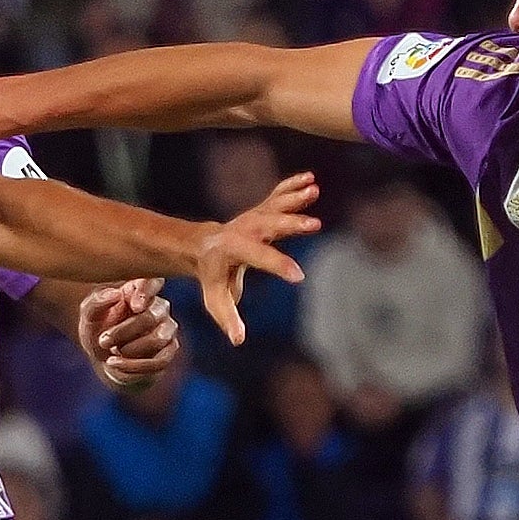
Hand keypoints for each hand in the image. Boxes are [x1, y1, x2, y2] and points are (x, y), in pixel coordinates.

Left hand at [81, 278, 178, 386]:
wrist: (105, 359)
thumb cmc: (99, 330)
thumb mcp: (89, 317)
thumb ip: (96, 303)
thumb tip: (115, 294)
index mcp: (139, 290)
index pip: (154, 281)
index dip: (148, 292)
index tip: (135, 306)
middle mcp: (158, 306)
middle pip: (151, 315)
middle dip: (123, 332)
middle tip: (103, 341)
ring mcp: (167, 328)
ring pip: (158, 338)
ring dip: (130, 349)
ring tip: (111, 353)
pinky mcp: (169, 352)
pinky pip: (159, 361)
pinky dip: (134, 365)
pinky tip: (114, 363)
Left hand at [191, 172, 318, 345]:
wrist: (204, 246)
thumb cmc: (213, 277)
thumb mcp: (216, 298)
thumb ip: (227, 317)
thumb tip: (238, 340)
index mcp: (234, 251)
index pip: (259, 258)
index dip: (278, 266)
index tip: (299, 276)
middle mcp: (244, 229)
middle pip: (269, 226)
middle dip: (291, 224)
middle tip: (314, 225)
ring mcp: (253, 216)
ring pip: (275, 205)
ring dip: (294, 198)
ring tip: (314, 190)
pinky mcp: (262, 209)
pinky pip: (277, 195)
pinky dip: (292, 186)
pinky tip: (310, 179)